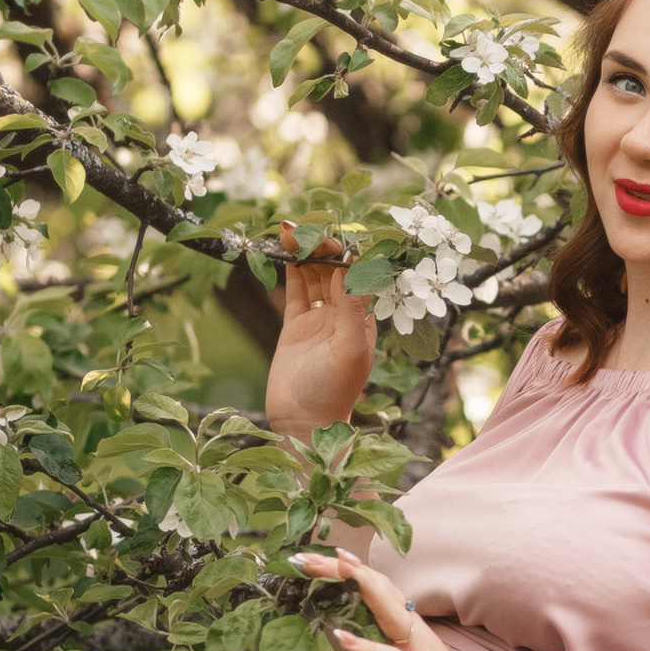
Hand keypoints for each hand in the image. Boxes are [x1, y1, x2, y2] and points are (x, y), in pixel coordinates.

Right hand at [266, 227, 377, 446]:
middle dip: (321, 247)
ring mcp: (320, 319)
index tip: (330, 234)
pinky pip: (295, 290)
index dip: (346, 252)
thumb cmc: (333, 391)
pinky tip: (285, 250)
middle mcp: (345, 315)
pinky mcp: (296, 326)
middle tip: (304, 227)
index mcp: (365, 319)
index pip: (358, 276)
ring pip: (314, 276)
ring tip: (288, 229)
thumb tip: (349, 268)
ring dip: (304, 253)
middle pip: (335, 270)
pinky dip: (291, 270)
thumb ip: (352, 309)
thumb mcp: (350, 350)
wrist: (302, 422)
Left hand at [298, 549, 491, 650]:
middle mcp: (413, 630)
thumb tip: (338, 630)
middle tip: (304, 558)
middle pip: (378, 588)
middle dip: (342, 570)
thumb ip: (375, 642)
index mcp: (408, 625)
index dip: (347, 570)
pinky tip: (342, 636)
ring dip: (357, 589)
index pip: (375, 587)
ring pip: (388, 611)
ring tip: (327, 573)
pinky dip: (366, 647)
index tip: (314, 558)